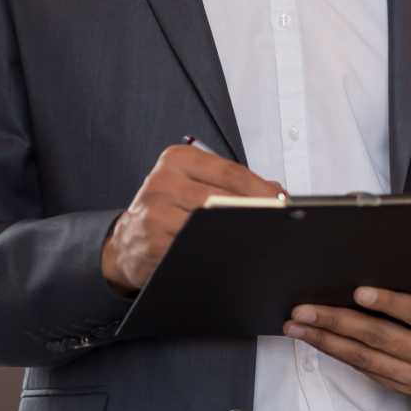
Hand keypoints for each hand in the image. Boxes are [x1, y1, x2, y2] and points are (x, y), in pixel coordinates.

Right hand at [101, 144, 281, 292]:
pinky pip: (194, 245)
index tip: (282, 202)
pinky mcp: (153, 242)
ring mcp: (154, 213)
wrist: (128, 241)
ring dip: (237, 231)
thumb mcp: (195, 184)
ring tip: (257, 234)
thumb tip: (276, 192)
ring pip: (209, 223)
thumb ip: (233, 183)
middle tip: (276, 221)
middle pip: (222, 198)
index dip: (262, 189)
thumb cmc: (169, 208)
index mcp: (177, 159)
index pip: (231, 172)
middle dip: (254, 211)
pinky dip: (216, 249)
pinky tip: (230, 251)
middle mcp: (162, 181)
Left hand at [284, 285, 410, 395]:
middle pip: (379, 338)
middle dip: (337, 322)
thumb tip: (374, 269)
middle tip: (305, 311)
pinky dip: (339, 354)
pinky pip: (366, 370)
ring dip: (326, 342)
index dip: (388, 302)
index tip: (357, 291)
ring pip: (365, 359)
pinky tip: (319, 340)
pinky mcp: (405, 388)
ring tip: (298, 328)